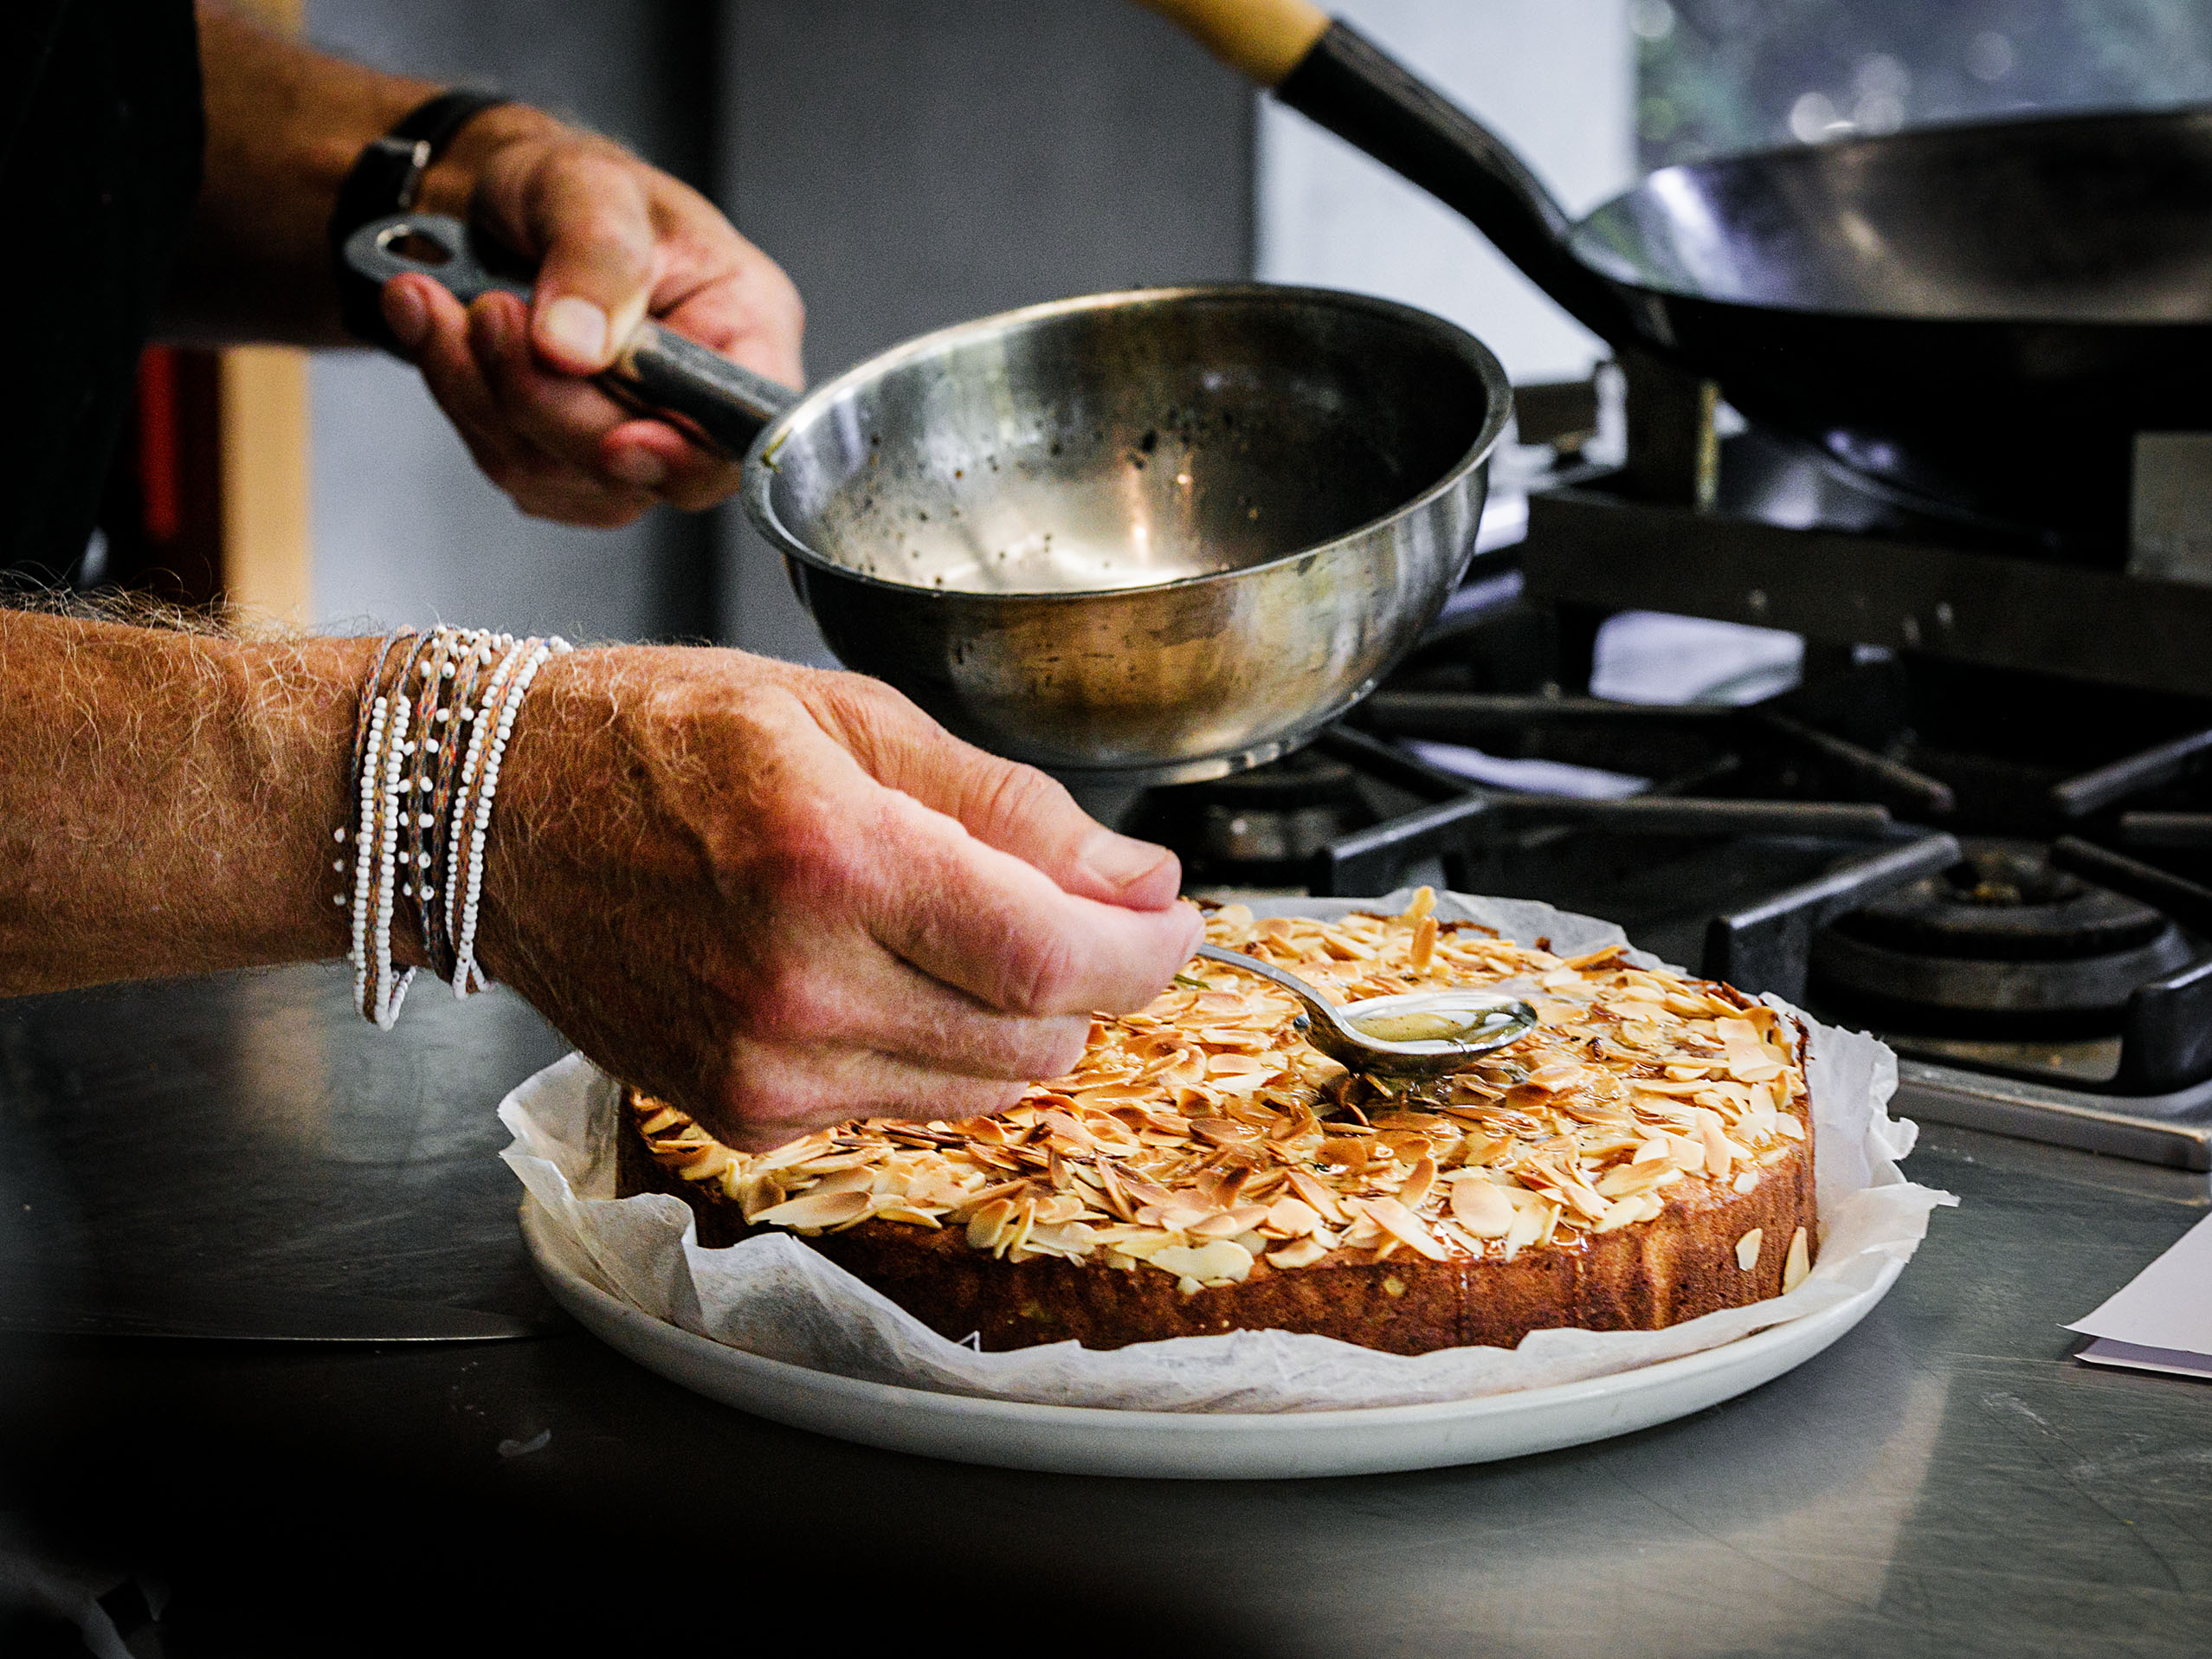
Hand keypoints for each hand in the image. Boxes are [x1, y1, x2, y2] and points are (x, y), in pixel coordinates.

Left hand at [379, 115, 802, 527]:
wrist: (501, 205)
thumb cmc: (570, 187)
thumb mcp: (589, 186)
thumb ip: (595, 258)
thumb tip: (574, 347)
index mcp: (745, 327)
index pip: (751, 428)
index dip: (691, 453)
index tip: (620, 441)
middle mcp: (699, 400)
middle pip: (641, 466)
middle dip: (543, 398)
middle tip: (489, 310)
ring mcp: (635, 440)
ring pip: (558, 474)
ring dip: (480, 391)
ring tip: (441, 302)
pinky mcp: (571, 463)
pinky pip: (511, 466)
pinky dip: (461, 398)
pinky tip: (439, 331)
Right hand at [475, 649, 1202, 1150]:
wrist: (497, 819)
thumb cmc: (661, 739)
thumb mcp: (849, 717)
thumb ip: (1010, 807)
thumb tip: (1135, 878)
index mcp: (832, 860)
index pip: (1055, 958)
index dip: (1145, 951)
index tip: (1173, 920)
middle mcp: (799, 987)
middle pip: (1037, 1035)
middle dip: (1090, 977)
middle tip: (1078, 909)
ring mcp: (766, 1068)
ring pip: (986, 1085)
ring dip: (1018, 1017)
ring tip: (970, 929)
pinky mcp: (744, 1115)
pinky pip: (907, 1104)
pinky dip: (935, 1047)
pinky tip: (885, 971)